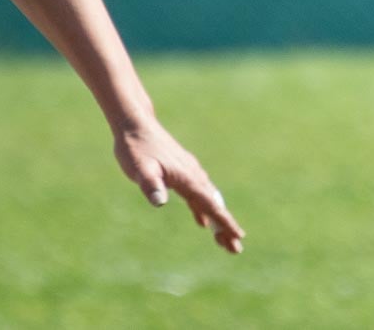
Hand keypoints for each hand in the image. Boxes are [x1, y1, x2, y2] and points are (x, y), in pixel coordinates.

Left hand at [115, 120, 244, 253]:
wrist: (135, 124)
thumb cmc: (136, 148)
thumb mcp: (140, 169)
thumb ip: (151, 185)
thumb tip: (160, 202)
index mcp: (187, 178)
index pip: (211, 205)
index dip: (225, 222)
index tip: (239, 237)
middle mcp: (193, 175)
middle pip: (215, 205)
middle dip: (226, 227)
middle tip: (236, 249)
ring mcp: (189, 172)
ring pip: (208, 200)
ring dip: (217, 220)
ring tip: (224, 240)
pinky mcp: (182, 171)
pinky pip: (198, 195)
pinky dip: (204, 209)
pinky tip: (202, 222)